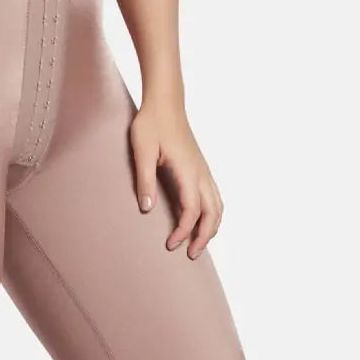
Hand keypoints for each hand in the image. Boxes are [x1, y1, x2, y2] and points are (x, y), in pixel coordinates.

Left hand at [128, 98, 223, 258]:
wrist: (165, 103)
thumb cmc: (151, 124)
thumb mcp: (142, 150)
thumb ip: (144, 179)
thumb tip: (146, 209)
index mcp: (187, 170)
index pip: (191, 210)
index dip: (183, 231)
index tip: (170, 245)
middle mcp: (200, 173)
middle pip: (212, 214)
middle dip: (204, 237)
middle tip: (191, 256)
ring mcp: (203, 170)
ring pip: (218, 206)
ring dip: (211, 227)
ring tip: (198, 244)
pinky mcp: (201, 167)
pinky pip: (215, 197)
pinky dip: (212, 214)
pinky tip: (201, 220)